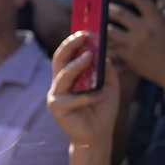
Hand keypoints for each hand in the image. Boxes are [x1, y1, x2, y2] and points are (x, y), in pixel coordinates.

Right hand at [47, 31, 120, 148]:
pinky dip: (90, 97)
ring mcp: (56, 96)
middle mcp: (59, 84)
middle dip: (70, 45)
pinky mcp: (57, 109)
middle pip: (59, 59)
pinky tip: (103, 96)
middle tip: (84, 35)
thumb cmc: (102, 109)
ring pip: (63, 76)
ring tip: (90, 56)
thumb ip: (105, 69)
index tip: (87, 28)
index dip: (74, 40)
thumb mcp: (109, 85)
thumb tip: (101, 51)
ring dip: (77, 65)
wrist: (98, 136)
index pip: (67, 54)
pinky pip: (73, 99)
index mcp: (69, 77)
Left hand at [106, 0, 164, 89]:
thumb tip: (135, 4)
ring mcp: (135, 45)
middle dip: (109, 8)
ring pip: (110, 30)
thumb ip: (153, 16)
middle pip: (120, 13)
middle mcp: (146, 31)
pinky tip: (103, 39)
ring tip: (102, 22)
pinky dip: (107, 42)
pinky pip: (112, 47)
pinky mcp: (128, 58)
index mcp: (158, 21)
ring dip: (104, 25)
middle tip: (104, 5)